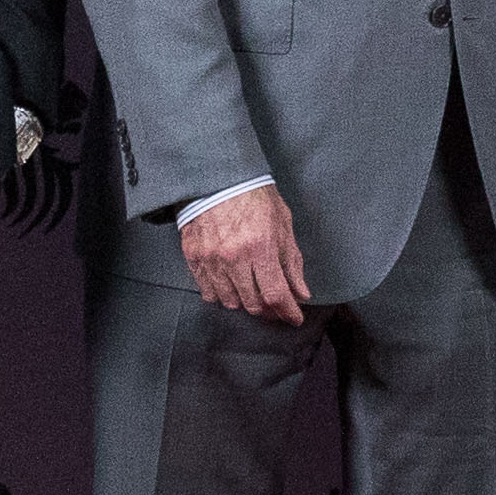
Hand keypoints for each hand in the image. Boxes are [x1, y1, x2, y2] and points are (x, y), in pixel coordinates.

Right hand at [178, 190, 310, 325]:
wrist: (217, 176)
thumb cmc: (253, 195)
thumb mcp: (282, 224)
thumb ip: (291, 262)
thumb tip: (301, 293)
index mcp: (261, 246)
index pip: (276, 294)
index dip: (288, 312)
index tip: (294, 318)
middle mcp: (234, 256)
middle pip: (253, 304)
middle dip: (269, 310)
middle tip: (276, 305)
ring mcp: (211, 258)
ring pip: (230, 302)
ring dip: (246, 303)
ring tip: (254, 294)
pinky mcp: (194, 257)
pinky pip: (208, 292)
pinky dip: (223, 296)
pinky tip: (232, 287)